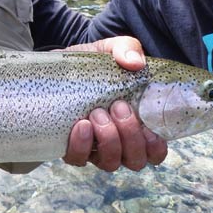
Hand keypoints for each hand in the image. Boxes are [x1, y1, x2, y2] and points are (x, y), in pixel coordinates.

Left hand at [61, 36, 167, 170]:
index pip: (155, 151)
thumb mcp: (110, 51)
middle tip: (118, 107)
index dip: (156, 148)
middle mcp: (118, 142)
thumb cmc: (92, 64)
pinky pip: (77, 158)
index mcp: (136, 123)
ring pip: (109, 163)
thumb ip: (127, 49)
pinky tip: (81, 124)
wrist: (56, 68)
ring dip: (109, 140)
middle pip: (135, 161)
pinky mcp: (70, 147)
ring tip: (98, 113)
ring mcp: (94, 148)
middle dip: (130, 136)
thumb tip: (135, 62)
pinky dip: (81, 146)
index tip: (149, 129)